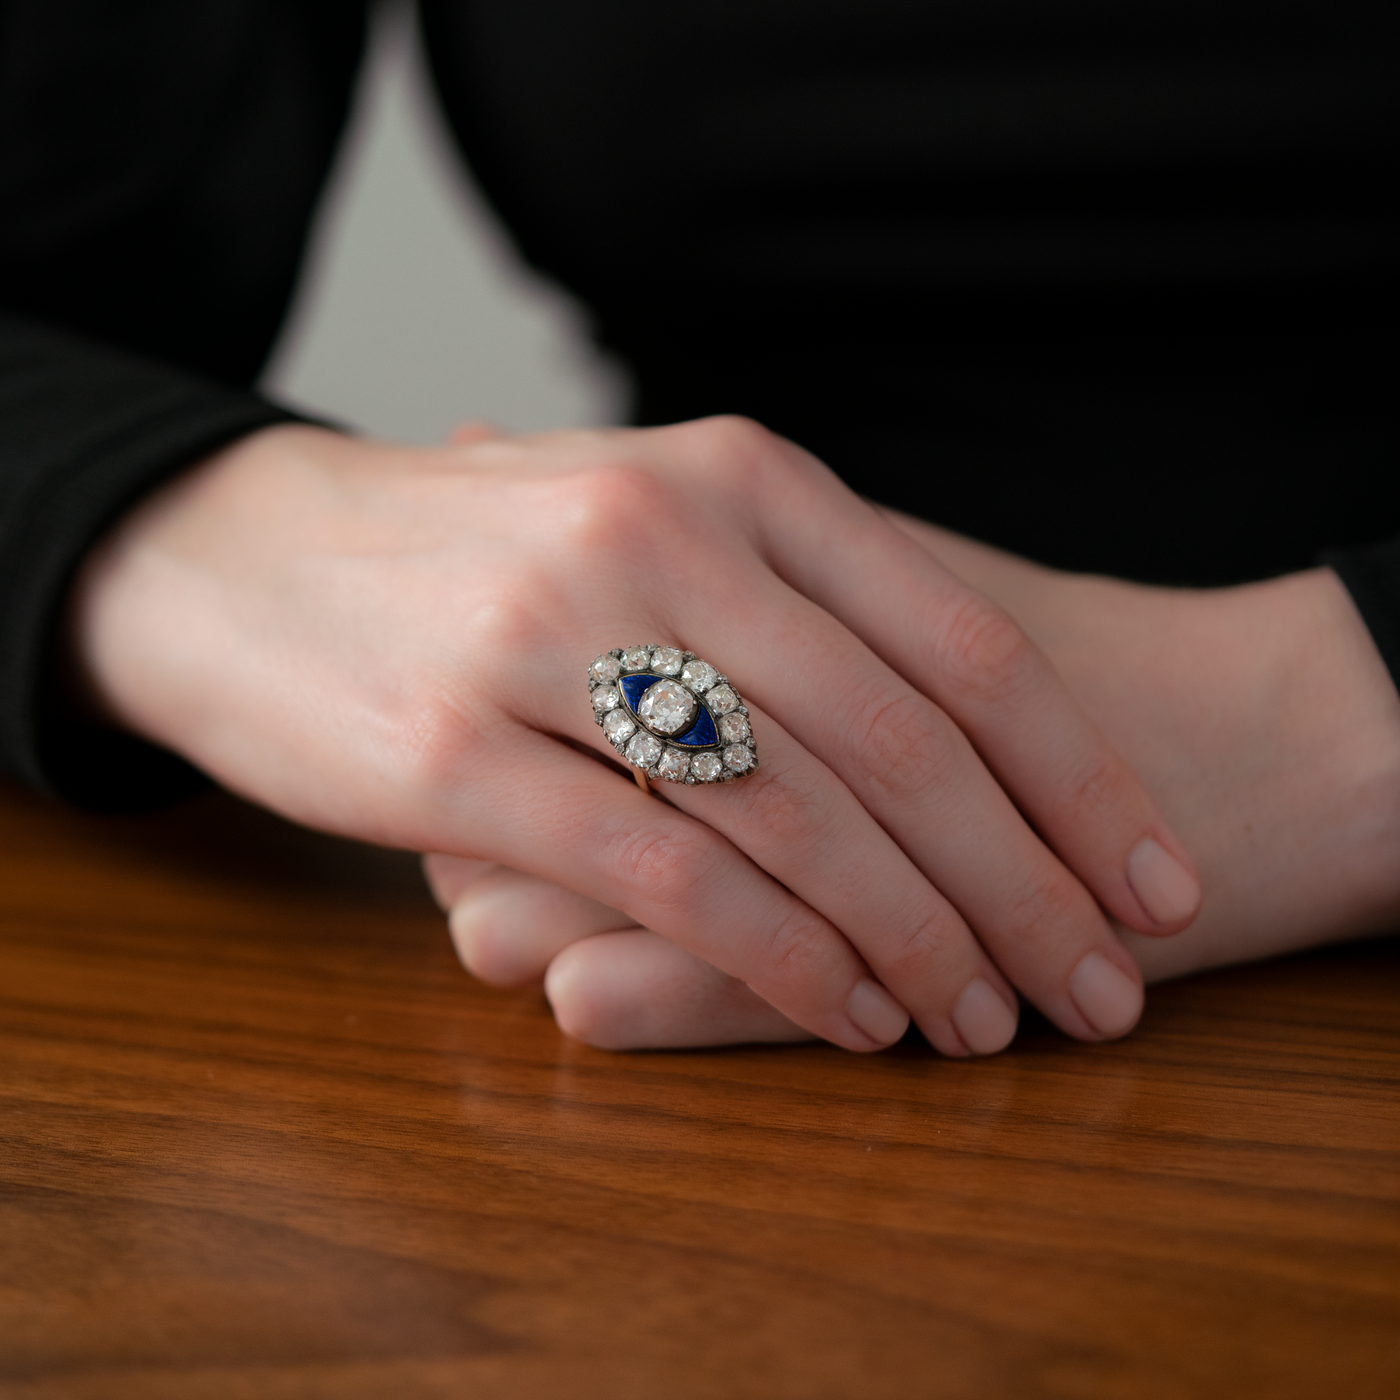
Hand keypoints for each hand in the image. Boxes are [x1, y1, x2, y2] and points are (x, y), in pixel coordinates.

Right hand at [481, 522, 1399, 1046]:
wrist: (242, 552)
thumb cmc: (476, 550)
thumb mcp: (650, 510)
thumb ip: (794, 590)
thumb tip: (959, 719)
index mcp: (735, 477)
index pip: (962, 640)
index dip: (1077, 775)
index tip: (1150, 877)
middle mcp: (660, 538)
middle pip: (905, 743)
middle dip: (1028, 885)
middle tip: (1101, 988)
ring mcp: (552, 642)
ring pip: (797, 816)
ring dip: (917, 939)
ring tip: (986, 1019)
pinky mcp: (456, 754)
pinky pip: (666, 873)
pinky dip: (779, 958)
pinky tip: (844, 1013)